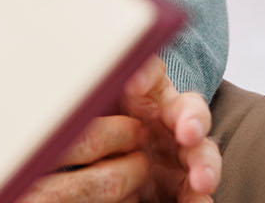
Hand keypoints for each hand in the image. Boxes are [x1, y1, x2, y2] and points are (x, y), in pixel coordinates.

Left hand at [19, 58, 218, 202]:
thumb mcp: (87, 111)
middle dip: (191, 120)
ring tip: (200, 181)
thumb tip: (59, 81)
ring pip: (202, 154)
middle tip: (186, 132)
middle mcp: (168, 122)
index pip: (151, 74)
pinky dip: (198, 198)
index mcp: (145, 94)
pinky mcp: (181, 187)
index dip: (146, 74)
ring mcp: (179, 156)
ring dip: (205, 165)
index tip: (131, 83)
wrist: (97, 170)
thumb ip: (87, 97)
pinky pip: (195, 193)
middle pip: (188, 113)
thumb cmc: (94, 129)